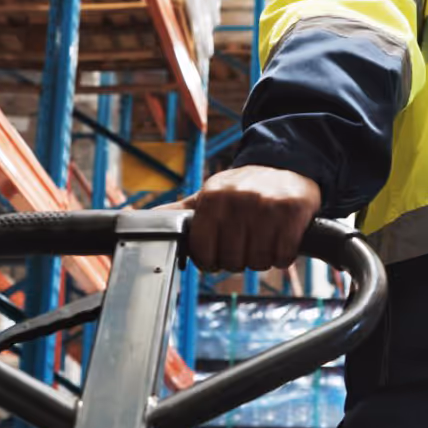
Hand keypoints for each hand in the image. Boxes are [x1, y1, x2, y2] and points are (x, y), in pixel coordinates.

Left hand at [179, 165, 320, 273]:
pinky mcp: (293, 210)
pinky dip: (283, 256)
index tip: (218, 253)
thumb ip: (176, 212)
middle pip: (232, 261)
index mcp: (213, 196)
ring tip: (263, 239)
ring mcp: (267, 204)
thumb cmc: (242, 189)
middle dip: (238, 260)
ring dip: (262, 258)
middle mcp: (238, 198)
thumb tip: (135, 219)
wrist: (287, 165)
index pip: (203, 252)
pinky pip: (283, 256)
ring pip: (258, 261)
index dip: (211, 260)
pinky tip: (280, 239)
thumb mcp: (208, 195)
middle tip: (244, 244)